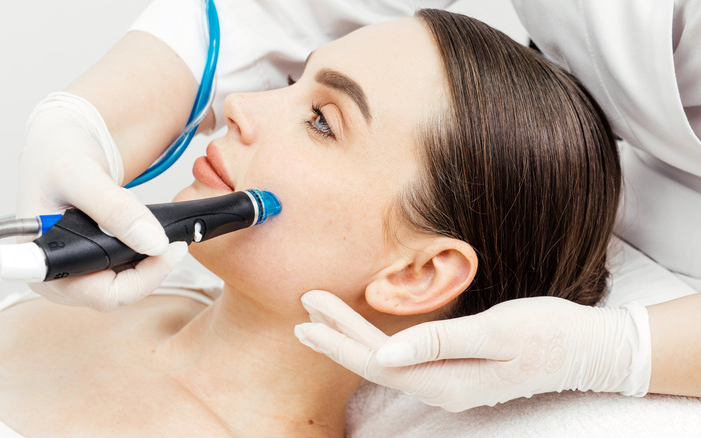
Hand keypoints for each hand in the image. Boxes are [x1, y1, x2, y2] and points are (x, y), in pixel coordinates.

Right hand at [17, 92, 179, 310]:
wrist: (58, 148)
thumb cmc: (56, 159)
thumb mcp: (82, 175)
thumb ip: (115, 208)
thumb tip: (154, 243)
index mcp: (45, 264)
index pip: (103, 294)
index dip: (141, 279)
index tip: (168, 249)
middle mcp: (59, 278)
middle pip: (120, 293)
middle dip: (152, 267)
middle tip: (175, 240)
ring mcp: (77, 274)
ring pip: (128, 284)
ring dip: (151, 261)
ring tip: (158, 229)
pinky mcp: (93, 266)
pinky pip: (128, 271)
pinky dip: (146, 254)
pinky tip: (150, 233)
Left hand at [294, 290, 650, 411]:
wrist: (587, 347)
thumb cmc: (547, 333)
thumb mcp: (496, 333)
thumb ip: (440, 343)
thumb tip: (387, 356)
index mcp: (447, 380)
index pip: (378, 360)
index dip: (341, 337)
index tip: (311, 312)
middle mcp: (442, 387)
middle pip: (375, 363)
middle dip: (336, 337)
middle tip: (303, 312)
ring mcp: (449, 381)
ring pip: (387, 362)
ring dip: (352, 340)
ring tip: (319, 322)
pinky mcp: (456, 369)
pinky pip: (405, 360)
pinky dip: (377, 344)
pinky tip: (364, 337)